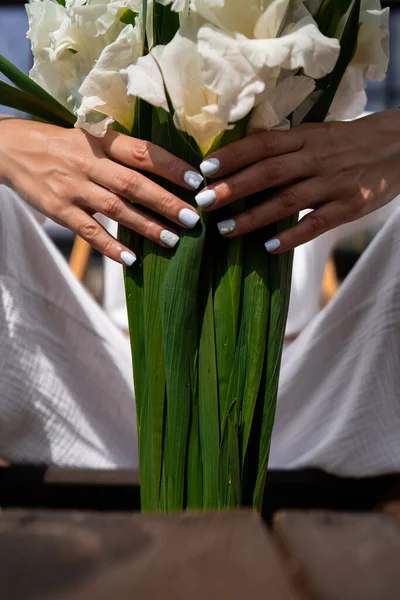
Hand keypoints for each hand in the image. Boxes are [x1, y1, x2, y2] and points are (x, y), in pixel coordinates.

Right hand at [0, 118, 202, 263]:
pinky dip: (110, 246)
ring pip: (115, 209)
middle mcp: (89, 163)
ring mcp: (73, 187)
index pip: (142, 152)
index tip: (197, 181)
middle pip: (133, 184)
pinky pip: (88, 231)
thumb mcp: (90, 136)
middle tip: (192, 219)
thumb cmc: (62, 144)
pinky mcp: (58, 209)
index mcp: (101, 141)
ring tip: (171, 240)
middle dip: (165, 202)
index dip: (171, 166)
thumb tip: (165, 169)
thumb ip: (122, 151)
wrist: (11, 148)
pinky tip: (131, 260)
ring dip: (145, 226)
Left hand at [195, 109, 399, 252]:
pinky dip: (292, 236)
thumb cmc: (348, 142)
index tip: (204, 168)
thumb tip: (240, 159)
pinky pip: (317, 223)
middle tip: (203, 202)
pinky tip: (269, 247)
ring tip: (225, 230)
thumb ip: (285, 147)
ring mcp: (334, 183)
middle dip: (233, 187)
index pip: (263, 144)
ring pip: (288, 200)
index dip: (233, 155)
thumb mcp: (317, 134)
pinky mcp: (350, 206)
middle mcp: (317, 158)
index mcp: (306, 137)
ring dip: (254, 217)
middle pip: (269, 172)